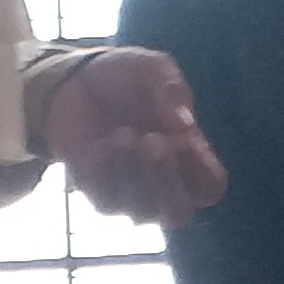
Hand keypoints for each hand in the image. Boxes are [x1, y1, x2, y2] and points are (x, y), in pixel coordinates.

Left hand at [43, 47, 226, 224]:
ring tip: (124, 135)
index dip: (202, 170)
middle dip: (167, 182)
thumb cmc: (122, 78)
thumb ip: (171, 90)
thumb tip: (183, 124)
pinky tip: (100, 144)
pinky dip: (106, 172)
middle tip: (154, 143)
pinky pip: (107, 202)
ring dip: (134, 175)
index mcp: (188, 156)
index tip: (186, 139)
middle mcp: (163, 181)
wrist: (72, 81)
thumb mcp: (151, 69)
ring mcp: (130, 193)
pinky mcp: (98, 194)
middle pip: (179, 212)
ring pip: (143, 213)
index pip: (211, 187)